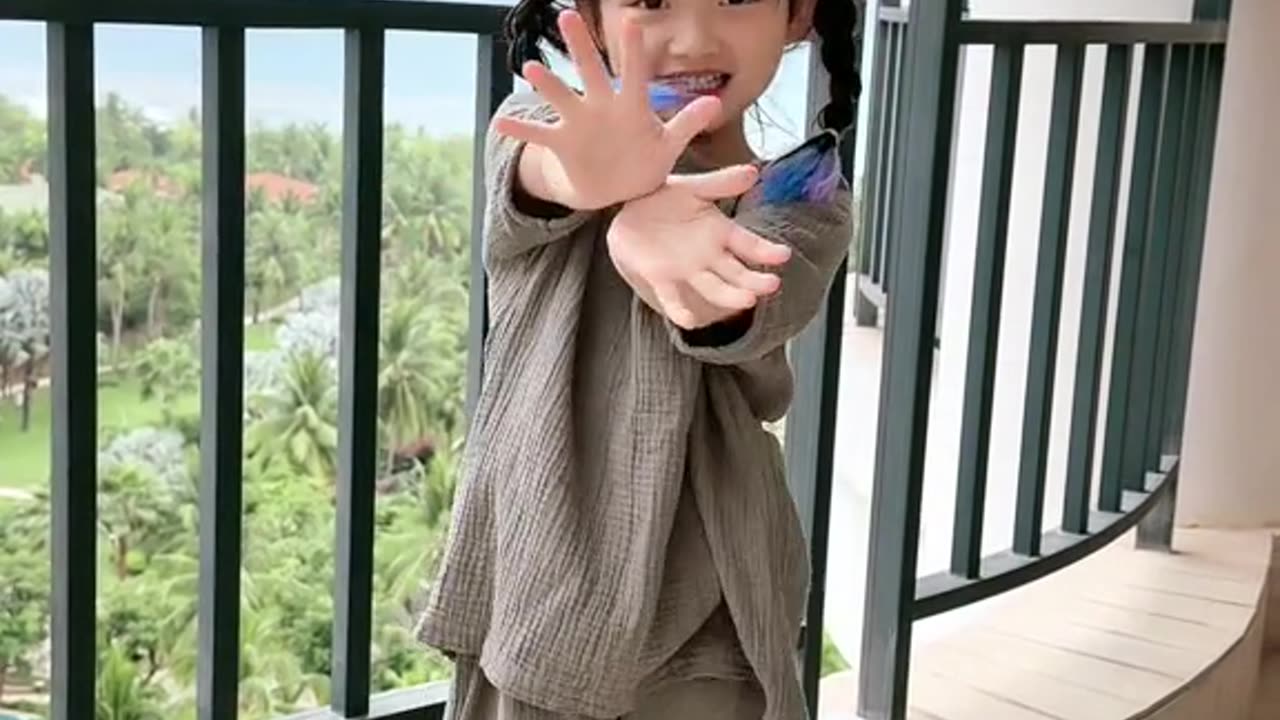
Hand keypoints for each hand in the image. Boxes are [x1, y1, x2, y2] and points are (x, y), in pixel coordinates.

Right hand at [494, 10, 721, 210]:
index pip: (636, 74)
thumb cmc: (646, 161)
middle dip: (581, 47)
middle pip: (591, 72)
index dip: (635, 51)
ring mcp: (579, 123)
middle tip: (569, 16)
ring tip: (530, 68)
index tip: (633, 21)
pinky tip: (501, 121)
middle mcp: (602, 106)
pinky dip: (522, 130)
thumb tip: (714, 102)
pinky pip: (540, 135)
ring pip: (561, 98)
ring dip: (547, 84)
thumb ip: (688, 124)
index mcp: (631, 106)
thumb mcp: (669, 145)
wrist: (617, 189)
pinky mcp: (563, 144)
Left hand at [607, 165, 792, 329]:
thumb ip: (722, 183)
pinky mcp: (661, 278)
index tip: (783, 255)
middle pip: (737, 273)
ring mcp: (687, 270)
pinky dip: (679, 310)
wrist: (629, 210)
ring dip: (729, 296)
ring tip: (746, 301)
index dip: (766, 251)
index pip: (748, 244)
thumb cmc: (665, 199)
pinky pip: (672, 297)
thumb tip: (752, 172)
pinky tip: (688, 319)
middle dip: (754, 281)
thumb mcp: (693, 187)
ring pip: (713, 288)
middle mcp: (709, 257)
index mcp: (720, 233)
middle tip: (772, 285)